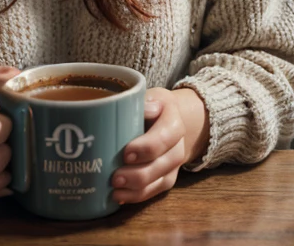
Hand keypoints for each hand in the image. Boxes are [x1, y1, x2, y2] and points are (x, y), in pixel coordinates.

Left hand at [111, 87, 208, 204]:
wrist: (169, 119)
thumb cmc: (152, 106)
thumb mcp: (151, 97)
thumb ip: (145, 101)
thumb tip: (143, 108)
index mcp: (174, 123)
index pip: (165, 138)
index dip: (146, 148)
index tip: (126, 153)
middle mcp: (178, 147)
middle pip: (163, 165)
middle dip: (138, 174)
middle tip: (115, 177)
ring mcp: (173, 166)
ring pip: (159, 182)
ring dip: (136, 189)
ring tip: (115, 190)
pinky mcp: (166, 178)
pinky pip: (154, 192)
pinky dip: (137, 197)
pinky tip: (119, 197)